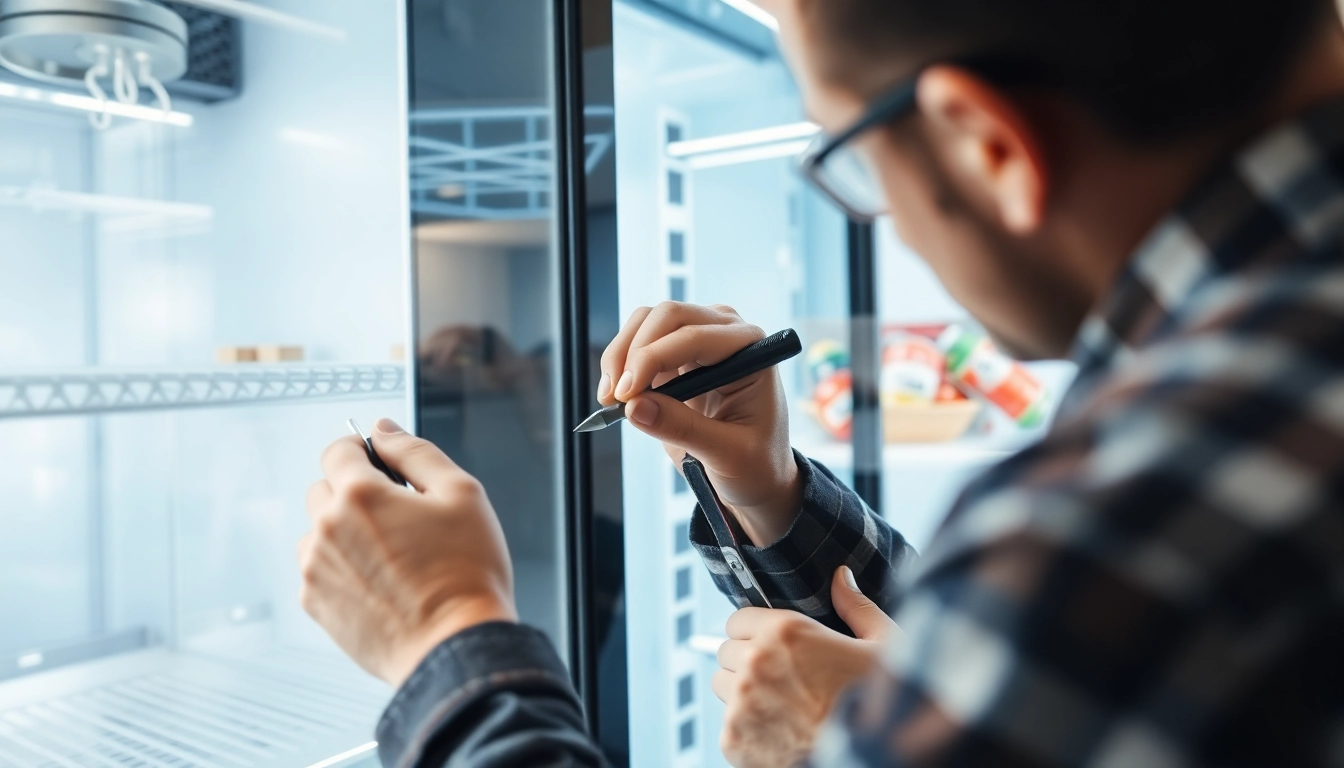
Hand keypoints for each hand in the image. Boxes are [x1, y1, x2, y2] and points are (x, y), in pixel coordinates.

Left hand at [299, 418, 516, 685]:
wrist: (455, 647)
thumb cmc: (466, 574)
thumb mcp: (461, 494)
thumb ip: (416, 452)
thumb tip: (385, 429)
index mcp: (359, 495)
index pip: (337, 449)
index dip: (362, 449)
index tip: (379, 462)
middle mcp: (327, 529)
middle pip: (324, 489)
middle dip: (354, 492)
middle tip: (398, 516)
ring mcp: (316, 569)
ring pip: (318, 531)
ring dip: (344, 532)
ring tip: (391, 555)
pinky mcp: (316, 604)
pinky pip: (319, 569)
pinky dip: (342, 568)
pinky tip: (380, 582)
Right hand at [600, 303, 798, 545]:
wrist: (756, 473)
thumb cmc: (756, 462)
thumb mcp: (727, 454)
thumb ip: (683, 428)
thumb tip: (634, 407)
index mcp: (750, 350)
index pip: (695, 336)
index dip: (653, 358)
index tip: (626, 394)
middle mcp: (727, 334)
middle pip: (668, 316)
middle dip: (633, 352)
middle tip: (614, 396)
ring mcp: (701, 338)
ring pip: (648, 321)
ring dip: (621, 354)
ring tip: (610, 397)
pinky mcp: (678, 353)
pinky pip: (640, 341)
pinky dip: (621, 363)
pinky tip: (617, 395)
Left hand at [713, 567, 902, 767]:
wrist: (873, 757)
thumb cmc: (878, 705)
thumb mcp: (883, 646)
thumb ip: (855, 607)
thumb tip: (841, 577)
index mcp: (786, 632)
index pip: (737, 619)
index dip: (755, 632)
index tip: (773, 648)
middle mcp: (756, 662)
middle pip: (726, 652)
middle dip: (748, 662)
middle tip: (781, 679)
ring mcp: (741, 702)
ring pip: (722, 686)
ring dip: (742, 693)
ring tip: (779, 705)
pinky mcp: (734, 738)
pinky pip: (727, 724)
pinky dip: (746, 728)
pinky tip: (777, 731)